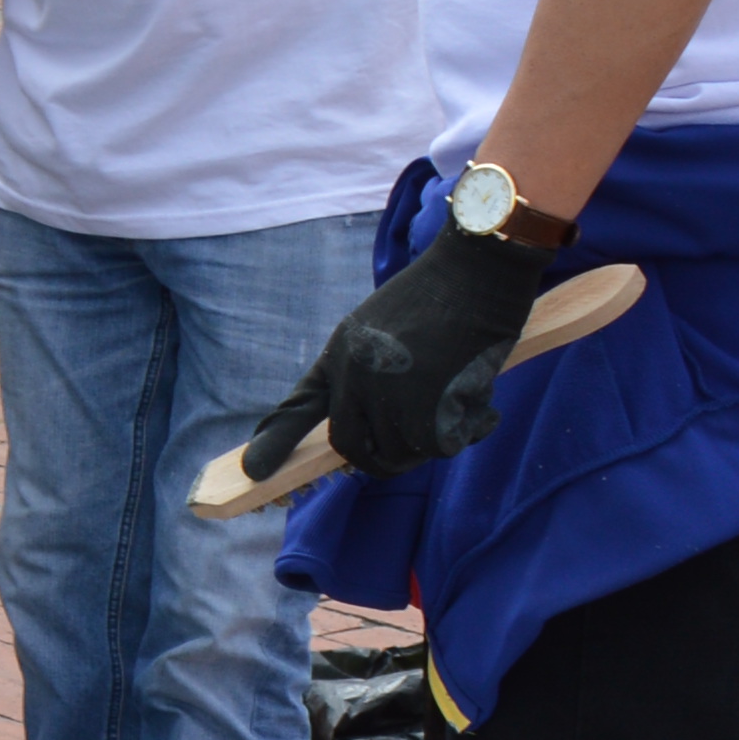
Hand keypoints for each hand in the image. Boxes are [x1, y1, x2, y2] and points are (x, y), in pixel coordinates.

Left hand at [235, 222, 558, 482]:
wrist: (475, 269)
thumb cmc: (439, 295)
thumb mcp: (380, 327)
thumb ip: (369, 374)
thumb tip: (378, 430)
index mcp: (340, 355)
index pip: (301, 406)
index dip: (276, 441)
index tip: (254, 470)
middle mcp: (355, 377)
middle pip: (355, 447)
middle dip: (384, 458)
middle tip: (422, 442)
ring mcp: (388, 392)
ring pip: (403, 452)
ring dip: (436, 439)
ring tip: (462, 402)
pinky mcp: (428, 404)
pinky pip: (442, 447)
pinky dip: (470, 432)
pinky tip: (485, 407)